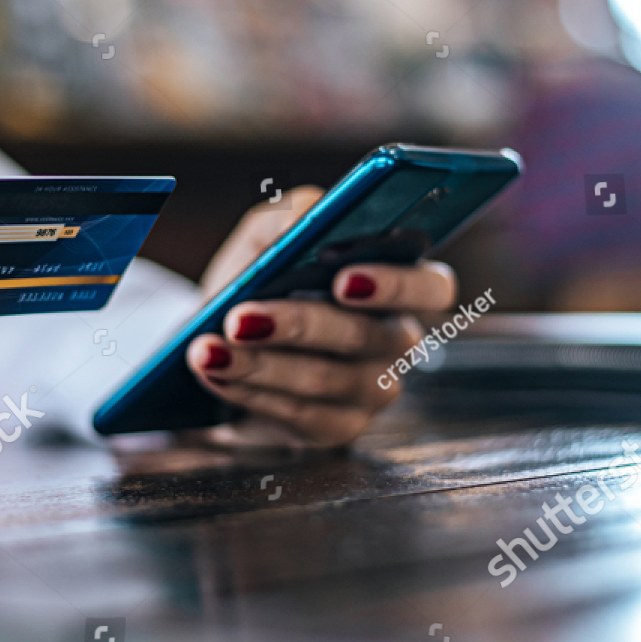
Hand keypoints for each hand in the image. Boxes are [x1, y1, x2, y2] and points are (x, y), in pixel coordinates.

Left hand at [185, 189, 457, 446]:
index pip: (433, 287)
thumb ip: (293, 214)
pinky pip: (303, 416)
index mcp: (398, 283)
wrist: (219, 331)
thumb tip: (307, 218)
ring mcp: (372, 389)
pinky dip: (253, 392)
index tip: (341, 279)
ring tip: (207, 348)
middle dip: (300, 325)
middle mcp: (396, 338)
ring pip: (328, 380)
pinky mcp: (338, 427)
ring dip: (261, 364)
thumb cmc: (260, 275)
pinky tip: (216, 372)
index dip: (396, 285)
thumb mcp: (269, 233)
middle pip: (371, 338)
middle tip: (242, 318)